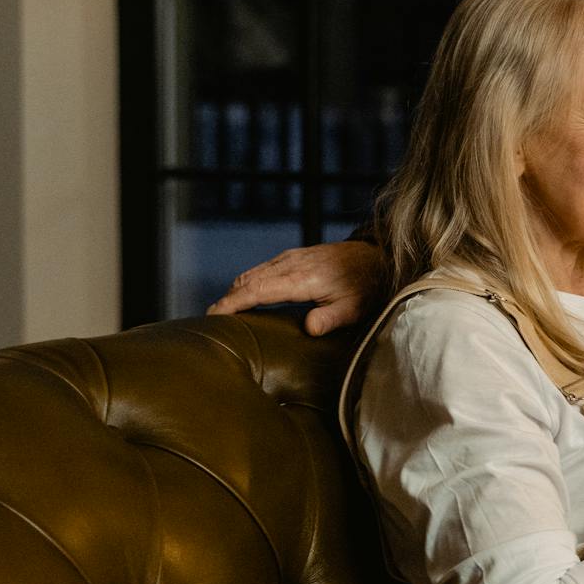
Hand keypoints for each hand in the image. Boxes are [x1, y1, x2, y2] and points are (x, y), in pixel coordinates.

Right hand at [206, 241, 385, 335]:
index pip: (257, 290)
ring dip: (235, 291)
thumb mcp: (354, 307)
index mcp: (302, 279)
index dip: (232, 303)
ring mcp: (291, 258)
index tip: (213, 315)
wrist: (375, 256)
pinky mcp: (293, 257)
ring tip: (220, 312)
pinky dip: (247, 283)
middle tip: (209, 321)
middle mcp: (291, 265)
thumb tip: (309, 328)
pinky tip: (243, 296)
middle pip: (248, 281)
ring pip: (253, 273)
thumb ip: (331, 318)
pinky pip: (262, 269)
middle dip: (226, 299)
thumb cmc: (365, 286)